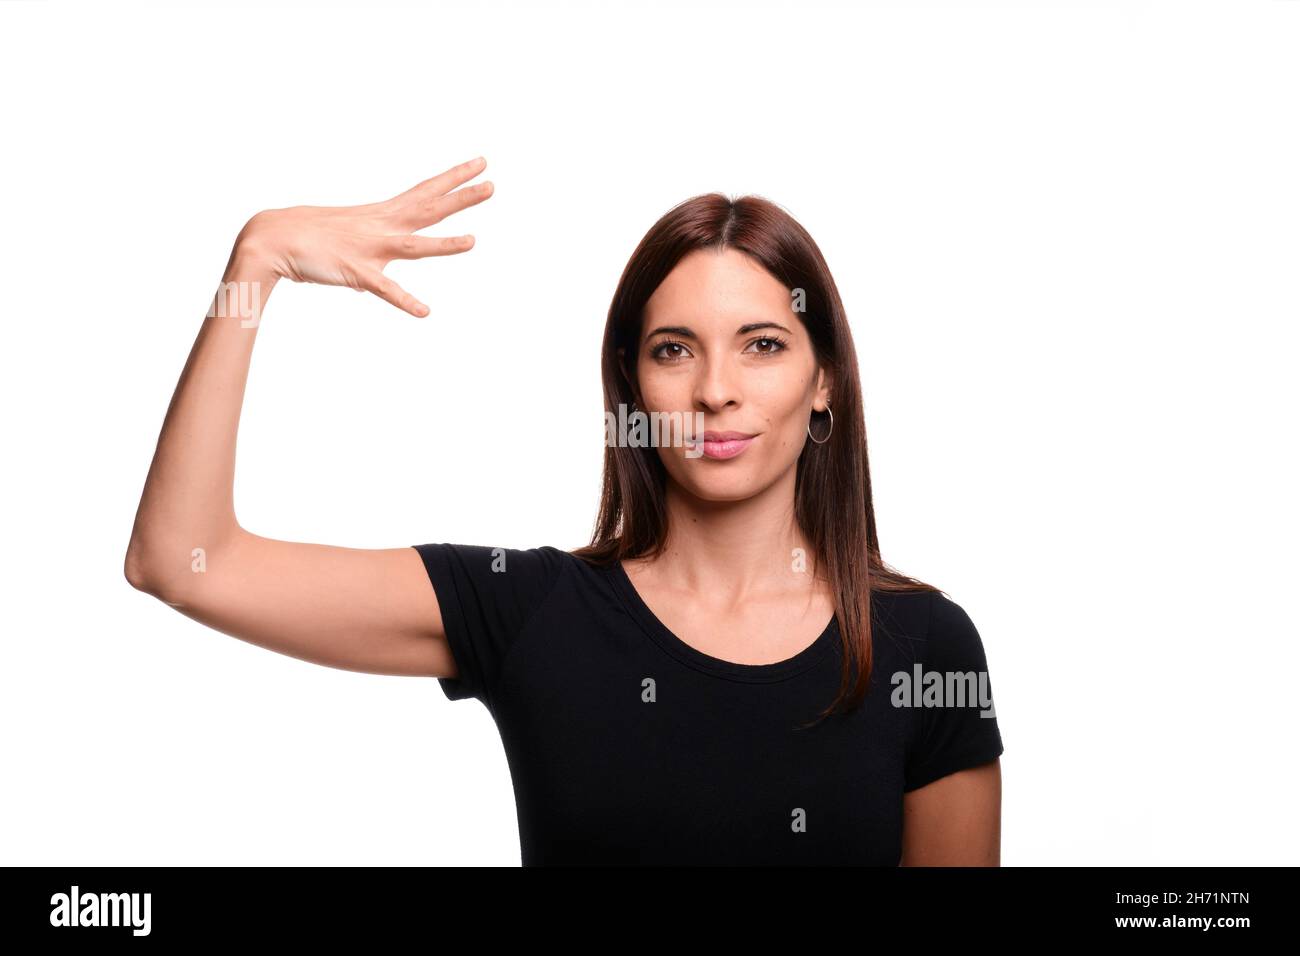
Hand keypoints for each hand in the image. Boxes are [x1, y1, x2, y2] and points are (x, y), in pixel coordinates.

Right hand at [234, 156, 493, 316]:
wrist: (273, 237)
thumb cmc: (311, 236)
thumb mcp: (352, 236)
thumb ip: (373, 251)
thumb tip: (380, 271)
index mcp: (382, 214)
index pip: (426, 192)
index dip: (454, 179)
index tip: (480, 165)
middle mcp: (381, 226)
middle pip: (428, 210)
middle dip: (461, 198)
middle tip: (491, 185)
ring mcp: (370, 249)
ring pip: (414, 247)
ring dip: (443, 245)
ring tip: (473, 241)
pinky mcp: (356, 273)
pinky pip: (385, 290)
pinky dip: (404, 301)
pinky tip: (424, 312)